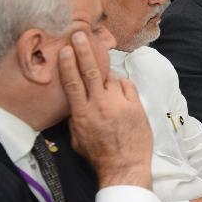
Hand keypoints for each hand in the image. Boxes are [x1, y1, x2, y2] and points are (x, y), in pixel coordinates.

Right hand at [60, 30, 152, 188]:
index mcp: (82, 113)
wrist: (125, 166)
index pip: (73, 83)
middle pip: (92, 71)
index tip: (66, 49)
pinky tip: (118, 90)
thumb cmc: (98, 155)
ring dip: (105, 74)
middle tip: (80, 35)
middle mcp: (100, 105)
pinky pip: (127, 85)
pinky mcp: (136, 106)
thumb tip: (75, 101)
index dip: (68, 64)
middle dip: (85, 50)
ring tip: (102, 77)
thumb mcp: (77, 138)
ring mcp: (120, 104)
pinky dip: (121, 85)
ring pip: (111, 77)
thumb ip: (75, 117)